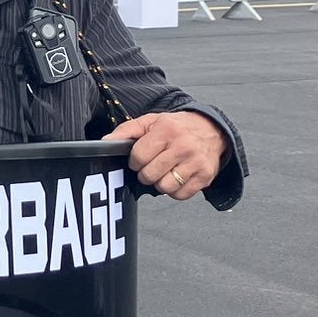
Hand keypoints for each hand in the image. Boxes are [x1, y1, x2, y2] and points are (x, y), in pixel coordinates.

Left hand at [107, 109, 226, 199]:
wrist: (212, 130)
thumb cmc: (176, 127)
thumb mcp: (151, 121)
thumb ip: (127, 131)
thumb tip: (105, 143)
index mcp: (167, 130)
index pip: (139, 156)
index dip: (134, 161)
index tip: (139, 159)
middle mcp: (183, 146)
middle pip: (150, 175)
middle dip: (145, 173)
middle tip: (150, 166)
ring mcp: (196, 163)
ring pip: (164, 187)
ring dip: (159, 183)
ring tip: (163, 172)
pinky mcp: (205, 176)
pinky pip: (180, 195)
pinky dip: (174, 190)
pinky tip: (175, 177)